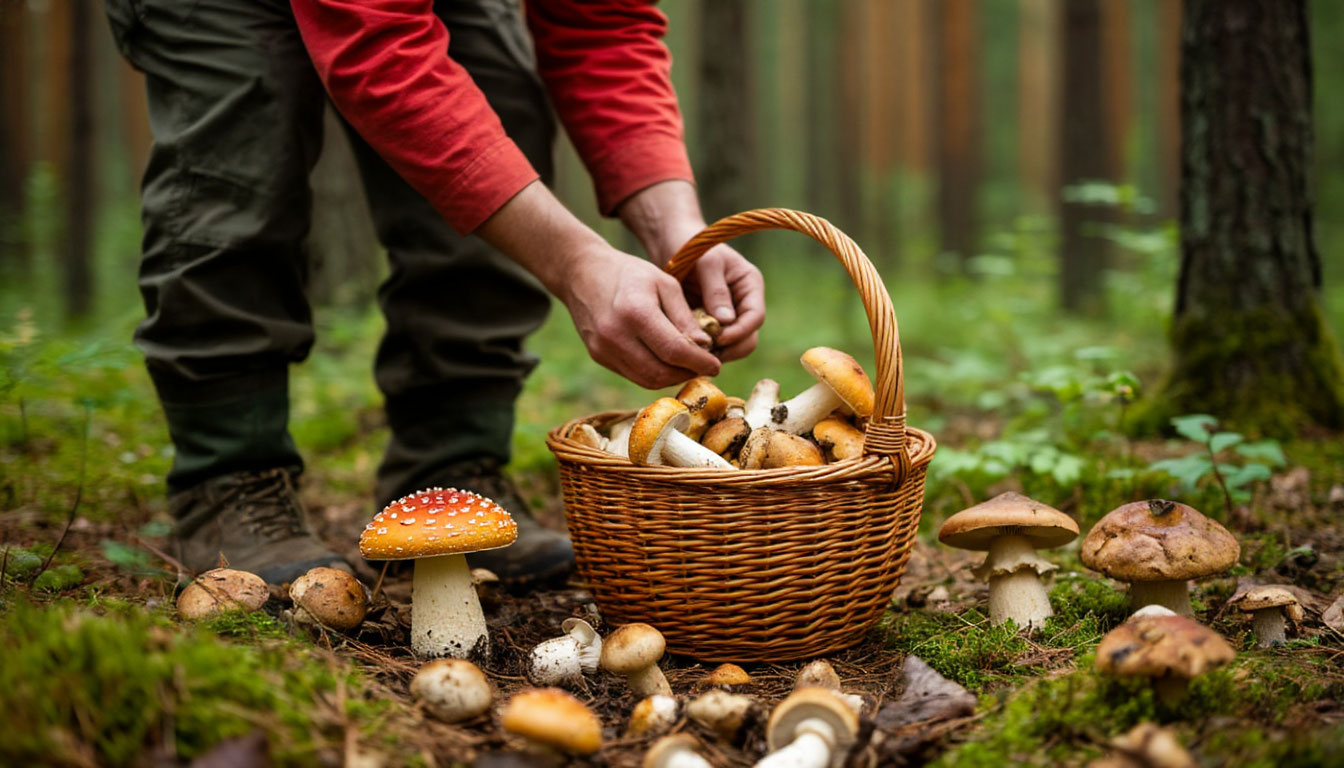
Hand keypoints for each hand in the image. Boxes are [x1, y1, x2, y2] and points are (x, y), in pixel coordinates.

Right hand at [476, 181, 721, 387]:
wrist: (582, 273)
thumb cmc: (630, 273)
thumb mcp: (664, 283)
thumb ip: (685, 317)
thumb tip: (705, 347)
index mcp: (636, 312)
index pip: (675, 350)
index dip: (700, 362)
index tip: (716, 363)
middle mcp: (615, 336)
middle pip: (661, 372)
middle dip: (688, 373)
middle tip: (705, 366)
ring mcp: (603, 350)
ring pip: (647, 380)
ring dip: (673, 378)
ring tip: (689, 366)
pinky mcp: (598, 357)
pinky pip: (634, 375)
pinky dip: (655, 374)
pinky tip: (668, 363)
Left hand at [677, 242, 763, 362]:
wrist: (672, 245)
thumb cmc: (693, 247)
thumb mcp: (707, 264)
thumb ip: (717, 292)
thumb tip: (726, 323)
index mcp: (750, 286)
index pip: (756, 317)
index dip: (739, 332)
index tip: (718, 338)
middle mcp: (744, 304)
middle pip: (748, 338)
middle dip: (729, 347)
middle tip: (704, 351)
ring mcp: (728, 317)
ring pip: (732, 347)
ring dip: (716, 352)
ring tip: (694, 350)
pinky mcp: (711, 326)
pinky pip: (713, 345)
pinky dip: (703, 349)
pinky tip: (687, 347)